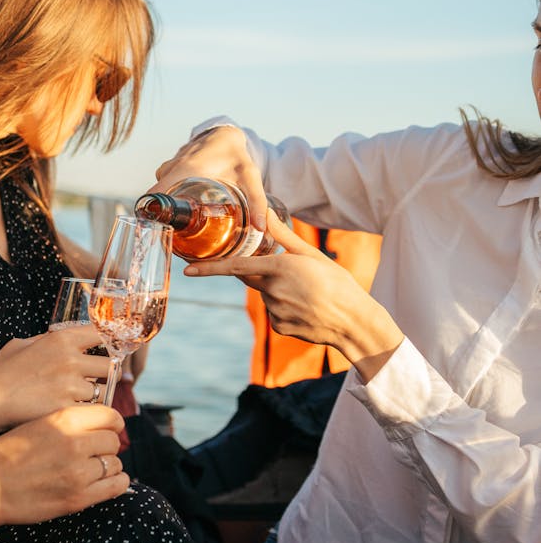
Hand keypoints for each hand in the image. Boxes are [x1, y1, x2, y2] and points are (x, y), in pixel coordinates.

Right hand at [0, 327, 108, 430]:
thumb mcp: (23, 343)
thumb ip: (47, 339)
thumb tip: (65, 338)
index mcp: (61, 339)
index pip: (100, 333)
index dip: (107, 342)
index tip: (108, 349)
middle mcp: (70, 359)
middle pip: (110, 365)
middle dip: (105, 374)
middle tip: (98, 380)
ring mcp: (69, 385)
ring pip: (103, 391)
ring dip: (96, 396)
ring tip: (80, 400)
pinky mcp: (66, 409)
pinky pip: (91, 412)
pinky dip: (86, 414)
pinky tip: (73, 414)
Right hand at [0, 405, 128, 524]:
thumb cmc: (7, 453)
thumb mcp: (38, 423)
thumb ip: (68, 421)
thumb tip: (98, 423)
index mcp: (64, 418)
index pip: (109, 415)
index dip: (113, 423)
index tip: (111, 428)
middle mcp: (75, 442)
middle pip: (114, 440)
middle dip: (108, 445)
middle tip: (98, 451)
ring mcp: (78, 472)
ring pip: (115, 463)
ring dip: (109, 466)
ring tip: (95, 469)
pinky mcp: (78, 498)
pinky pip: (116, 486)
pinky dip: (115, 483)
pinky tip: (106, 481)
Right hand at [152, 125, 267, 230]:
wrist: (225, 135)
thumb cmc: (236, 155)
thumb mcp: (249, 176)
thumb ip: (256, 201)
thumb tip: (260, 228)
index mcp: (187, 171)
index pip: (157, 195)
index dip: (151, 215)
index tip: (157, 232)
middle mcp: (173, 169)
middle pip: (155, 199)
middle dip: (159, 219)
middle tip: (172, 238)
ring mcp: (169, 168)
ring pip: (159, 193)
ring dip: (165, 208)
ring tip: (179, 227)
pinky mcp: (171, 170)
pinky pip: (163, 187)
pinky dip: (168, 198)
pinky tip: (182, 209)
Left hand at [185, 211, 402, 380]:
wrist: (354, 322)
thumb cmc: (336, 283)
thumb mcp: (311, 254)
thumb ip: (282, 235)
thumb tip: (265, 214)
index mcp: (278, 269)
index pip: (235, 267)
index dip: (210, 269)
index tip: (188, 272)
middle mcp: (272, 291)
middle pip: (252, 277)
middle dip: (262, 271)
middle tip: (292, 274)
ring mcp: (274, 312)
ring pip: (265, 294)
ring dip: (278, 290)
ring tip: (308, 292)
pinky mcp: (278, 327)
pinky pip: (273, 312)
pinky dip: (285, 307)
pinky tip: (306, 308)